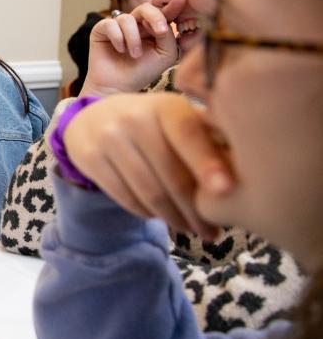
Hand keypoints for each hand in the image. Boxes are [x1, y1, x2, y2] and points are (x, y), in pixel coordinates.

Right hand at [61, 94, 233, 239]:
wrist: (91, 118)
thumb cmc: (151, 123)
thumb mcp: (177, 119)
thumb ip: (208, 138)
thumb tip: (248, 173)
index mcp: (166, 106)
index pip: (189, 135)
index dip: (207, 163)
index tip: (226, 191)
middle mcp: (134, 118)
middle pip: (170, 174)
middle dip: (195, 209)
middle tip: (213, 232)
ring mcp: (109, 138)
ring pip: (148, 192)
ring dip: (174, 218)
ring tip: (191, 230)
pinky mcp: (89, 158)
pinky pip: (125, 197)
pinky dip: (147, 213)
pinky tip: (160, 217)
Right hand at [79, 0, 185, 96]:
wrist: (118, 86)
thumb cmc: (142, 72)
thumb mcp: (165, 55)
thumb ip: (169, 36)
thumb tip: (161, 23)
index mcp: (152, 28)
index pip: (162, 12)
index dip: (171, 6)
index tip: (181, 0)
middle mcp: (135, 24)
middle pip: (145, 8)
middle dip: (155, 17)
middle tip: (161, 31)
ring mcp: (118, 25)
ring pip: (127, 19)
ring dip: (134, 39)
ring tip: (135, 55)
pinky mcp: (101, 29)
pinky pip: (110, 24)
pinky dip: (118, 38)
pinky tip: (120, 50)